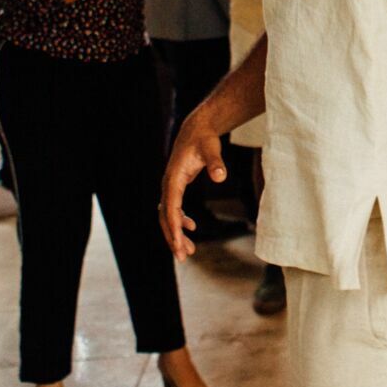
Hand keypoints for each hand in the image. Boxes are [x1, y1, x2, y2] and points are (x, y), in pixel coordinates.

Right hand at [160, 110, 228, 258]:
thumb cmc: (204, 139)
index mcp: (173, 178)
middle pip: (166, 216)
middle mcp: (168, 184)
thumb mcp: (212, 148)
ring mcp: (171, 186)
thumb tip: (221, 177)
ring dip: (176, 232)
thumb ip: (216, 162)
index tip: (178, 244)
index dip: (174, 227)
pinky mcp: (177, 186)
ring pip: (169, 215)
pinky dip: (181, 220)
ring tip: (189, 250)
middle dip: (173, 237)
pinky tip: (192, 227)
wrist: (197, 130)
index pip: (171, 208)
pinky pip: (174, 208)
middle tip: (183, 256)